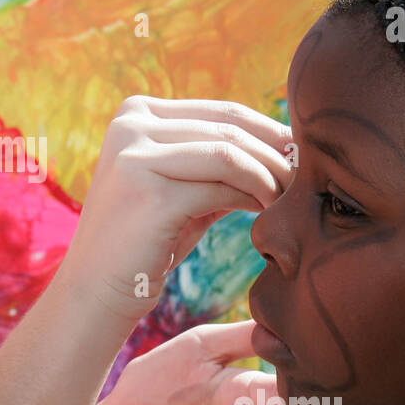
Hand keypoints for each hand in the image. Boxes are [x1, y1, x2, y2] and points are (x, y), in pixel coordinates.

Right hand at [56, 97, 292, 324]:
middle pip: (229, 127)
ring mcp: (134, 152)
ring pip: (230, 151)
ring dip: (271, 174)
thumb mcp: (182, 190)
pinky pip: (222, 183)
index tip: (301, 159)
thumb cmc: (146, 244)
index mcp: (135, 112)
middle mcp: (130, 123)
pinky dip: (255, 194)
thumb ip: (218, 162)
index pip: (222, 112)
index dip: (270, 133)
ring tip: (293, 198)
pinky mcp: (148, 188)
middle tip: (309, 178)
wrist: (95, 293)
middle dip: (277, 152)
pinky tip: (270, 212)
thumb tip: (287, 145)